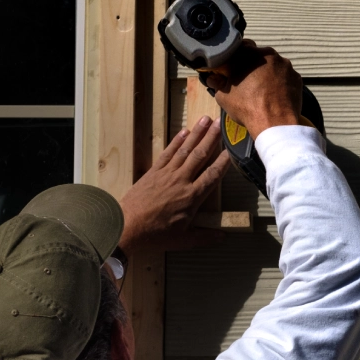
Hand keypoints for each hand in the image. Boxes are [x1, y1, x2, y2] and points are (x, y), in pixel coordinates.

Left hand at [118, 116, 230, 251]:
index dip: (223, 162)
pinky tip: (185, 131)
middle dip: (212, 138)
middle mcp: (181, 181)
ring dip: (197, 133)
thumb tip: (223, 238)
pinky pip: (168, 153)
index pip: (212, 176)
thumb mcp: (183, 240)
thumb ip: (204, 237)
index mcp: (191, 198)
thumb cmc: (156, 235)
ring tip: (206, 119)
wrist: (126, 226)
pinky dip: (177, 141)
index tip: (232, 149)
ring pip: (185, 150)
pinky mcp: (154, 171)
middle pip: (200, 155)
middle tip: (221, 122)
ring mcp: (166, 174)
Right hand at [207, 42, 301, 138]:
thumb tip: (213, 79)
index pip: (240, 48)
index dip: (236, 59)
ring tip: (263, 91)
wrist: (274, 123)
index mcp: (250, 53)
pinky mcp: (297, 78)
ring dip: (268, 75)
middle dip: (253, 66)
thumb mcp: (223, 96)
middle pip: (259, 57)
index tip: (234, 69)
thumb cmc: (247, 107)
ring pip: (274, 66)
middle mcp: (269, 54)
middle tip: (248, 82)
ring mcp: (286, 65)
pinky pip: (286, 78)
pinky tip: (275, 96)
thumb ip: (217, 83)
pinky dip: (281, 84)